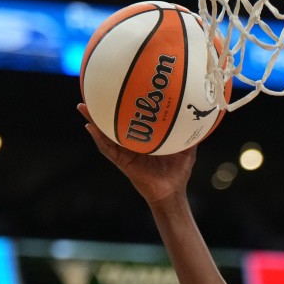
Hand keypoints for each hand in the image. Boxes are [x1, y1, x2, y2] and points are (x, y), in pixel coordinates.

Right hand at [77, 103, 194, 204]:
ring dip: (93, 120)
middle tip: (92, 94)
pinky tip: (90, 127)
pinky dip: (98, 138)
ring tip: (83, 106)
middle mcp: (131, 144)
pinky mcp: (122, 162)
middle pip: (114, 124)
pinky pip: (108, 149)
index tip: (119, 90)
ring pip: (105, 134)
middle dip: (103, 110)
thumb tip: (200, 119)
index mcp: (144, 139)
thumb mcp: (186, 150)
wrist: (172, 192)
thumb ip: (190, 135)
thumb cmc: (178, 172)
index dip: (124, 107)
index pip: (132, 120)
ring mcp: (125, 153)